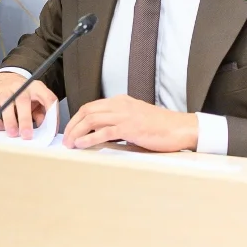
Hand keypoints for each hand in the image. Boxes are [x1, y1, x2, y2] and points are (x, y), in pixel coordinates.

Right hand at [0, 73, 57, 138]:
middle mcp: (19, 87)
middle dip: (25, 120)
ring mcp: (3, 91)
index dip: (51, 114)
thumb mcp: (38, 100)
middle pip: (23, 100)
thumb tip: (44, 128)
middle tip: (26, 135)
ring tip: (12, 133)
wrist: (6, 79)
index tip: (50, 130)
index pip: (48, 98)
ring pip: (5, 102)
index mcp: (35, 88)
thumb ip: (43, 113)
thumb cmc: (25, 95)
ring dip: (9, 120)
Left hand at [62, 95, 198, 151]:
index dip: (77, 118)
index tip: (70, 130)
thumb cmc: (160, 126)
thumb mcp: (135, 117)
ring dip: (77, 132)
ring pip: (92, 120)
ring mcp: (125, 115)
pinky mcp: (130, 128)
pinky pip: (104, 132)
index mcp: (120, 101)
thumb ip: (118, 121)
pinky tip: (82, 144)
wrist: (181, 128)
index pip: (91, 106)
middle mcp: (120, 105)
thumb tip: (100, 132)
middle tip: (65, 139)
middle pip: (87, 111)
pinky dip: (90, 138)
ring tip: (70, 144)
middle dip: (72, 125)